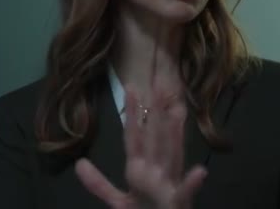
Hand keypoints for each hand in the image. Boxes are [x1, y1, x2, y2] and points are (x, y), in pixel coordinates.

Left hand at [75, 74, 207, 208]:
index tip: (131, 88)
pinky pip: (185, 193)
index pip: (134, 137)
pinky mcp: (177, 204)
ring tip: (178, 113)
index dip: (132, 114)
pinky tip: (200, 171)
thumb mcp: (118, 201)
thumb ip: (98, 184)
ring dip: (175, 137)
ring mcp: (168, 187)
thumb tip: (79, 163)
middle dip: (156, 113)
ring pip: (172, 157)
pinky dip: (192, 183)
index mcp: (140, 170)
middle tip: (159, 84)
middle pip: (155, 138)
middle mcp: (156, 172)